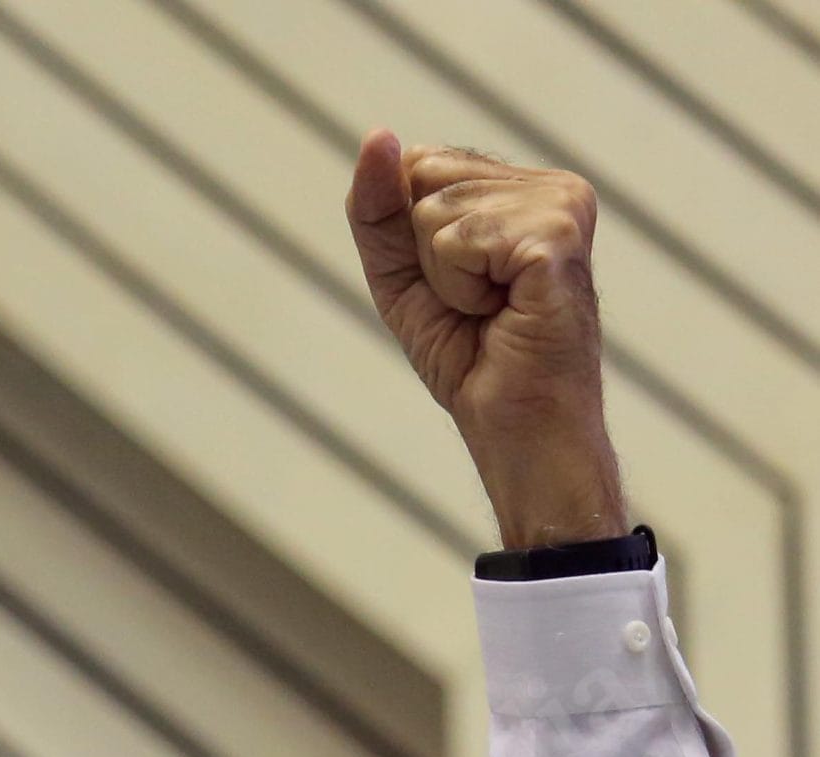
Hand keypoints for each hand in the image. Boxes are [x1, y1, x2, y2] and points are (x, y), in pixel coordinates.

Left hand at [346, 130, 627, 550]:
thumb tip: (378, 137)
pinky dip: (462, 290)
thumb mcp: (405, 281)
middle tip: (479, 309)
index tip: (458, 291)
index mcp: (523, 189)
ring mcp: (562, 206)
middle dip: (427, 259)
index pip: (420, 166)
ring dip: (447, 281)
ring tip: (495, 314)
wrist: (519, 435)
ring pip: (438, 212)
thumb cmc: (472, 364)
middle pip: (424, 179)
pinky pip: (460, 239)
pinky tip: (505, 315)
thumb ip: (380, 211)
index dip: (414, 242)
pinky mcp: (558, 237)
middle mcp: (553, 187)